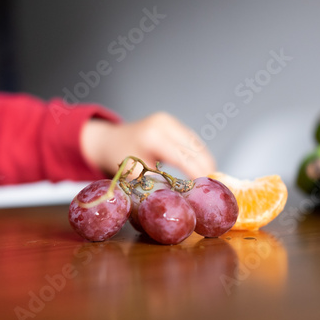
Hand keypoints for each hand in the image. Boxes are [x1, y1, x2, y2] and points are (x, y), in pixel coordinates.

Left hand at [81, 112, 215, 178]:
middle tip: (211, 188)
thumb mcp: (134, 174)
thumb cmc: (118, 158)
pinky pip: (192, 141)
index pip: (184, 157)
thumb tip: (178, 198)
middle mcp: (164, 124)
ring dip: (204, 162)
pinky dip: (198, 156)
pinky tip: (201, 170)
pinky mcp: (173, 123)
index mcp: (153, 136)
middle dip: (205, 168)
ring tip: (208, 181)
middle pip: (195, 148)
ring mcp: (170, 121)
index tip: (204, 189)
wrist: (108, 140)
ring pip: (197, 144)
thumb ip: (155, 184)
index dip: (197, 173)